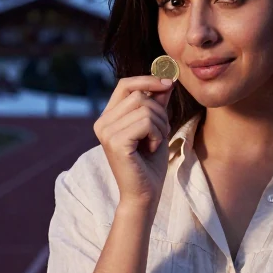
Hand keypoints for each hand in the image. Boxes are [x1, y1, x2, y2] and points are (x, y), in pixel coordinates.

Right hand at [93, 76, 174, 206]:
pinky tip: (151, 148)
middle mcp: (102, 122)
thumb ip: (157, 103)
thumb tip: (167, 79)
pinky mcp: (115, 142)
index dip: (148, 80)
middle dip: (159, 112)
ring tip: (154, 142)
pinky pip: (145, 122)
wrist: (145, 194)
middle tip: (161, 133)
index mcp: (108, 117)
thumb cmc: (150, 163)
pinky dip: (156, 134)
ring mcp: (106, 132)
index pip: (125, 84)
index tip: (170, 83)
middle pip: (139, 95)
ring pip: (145, 108)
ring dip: (159, 125)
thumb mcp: (156, 127)